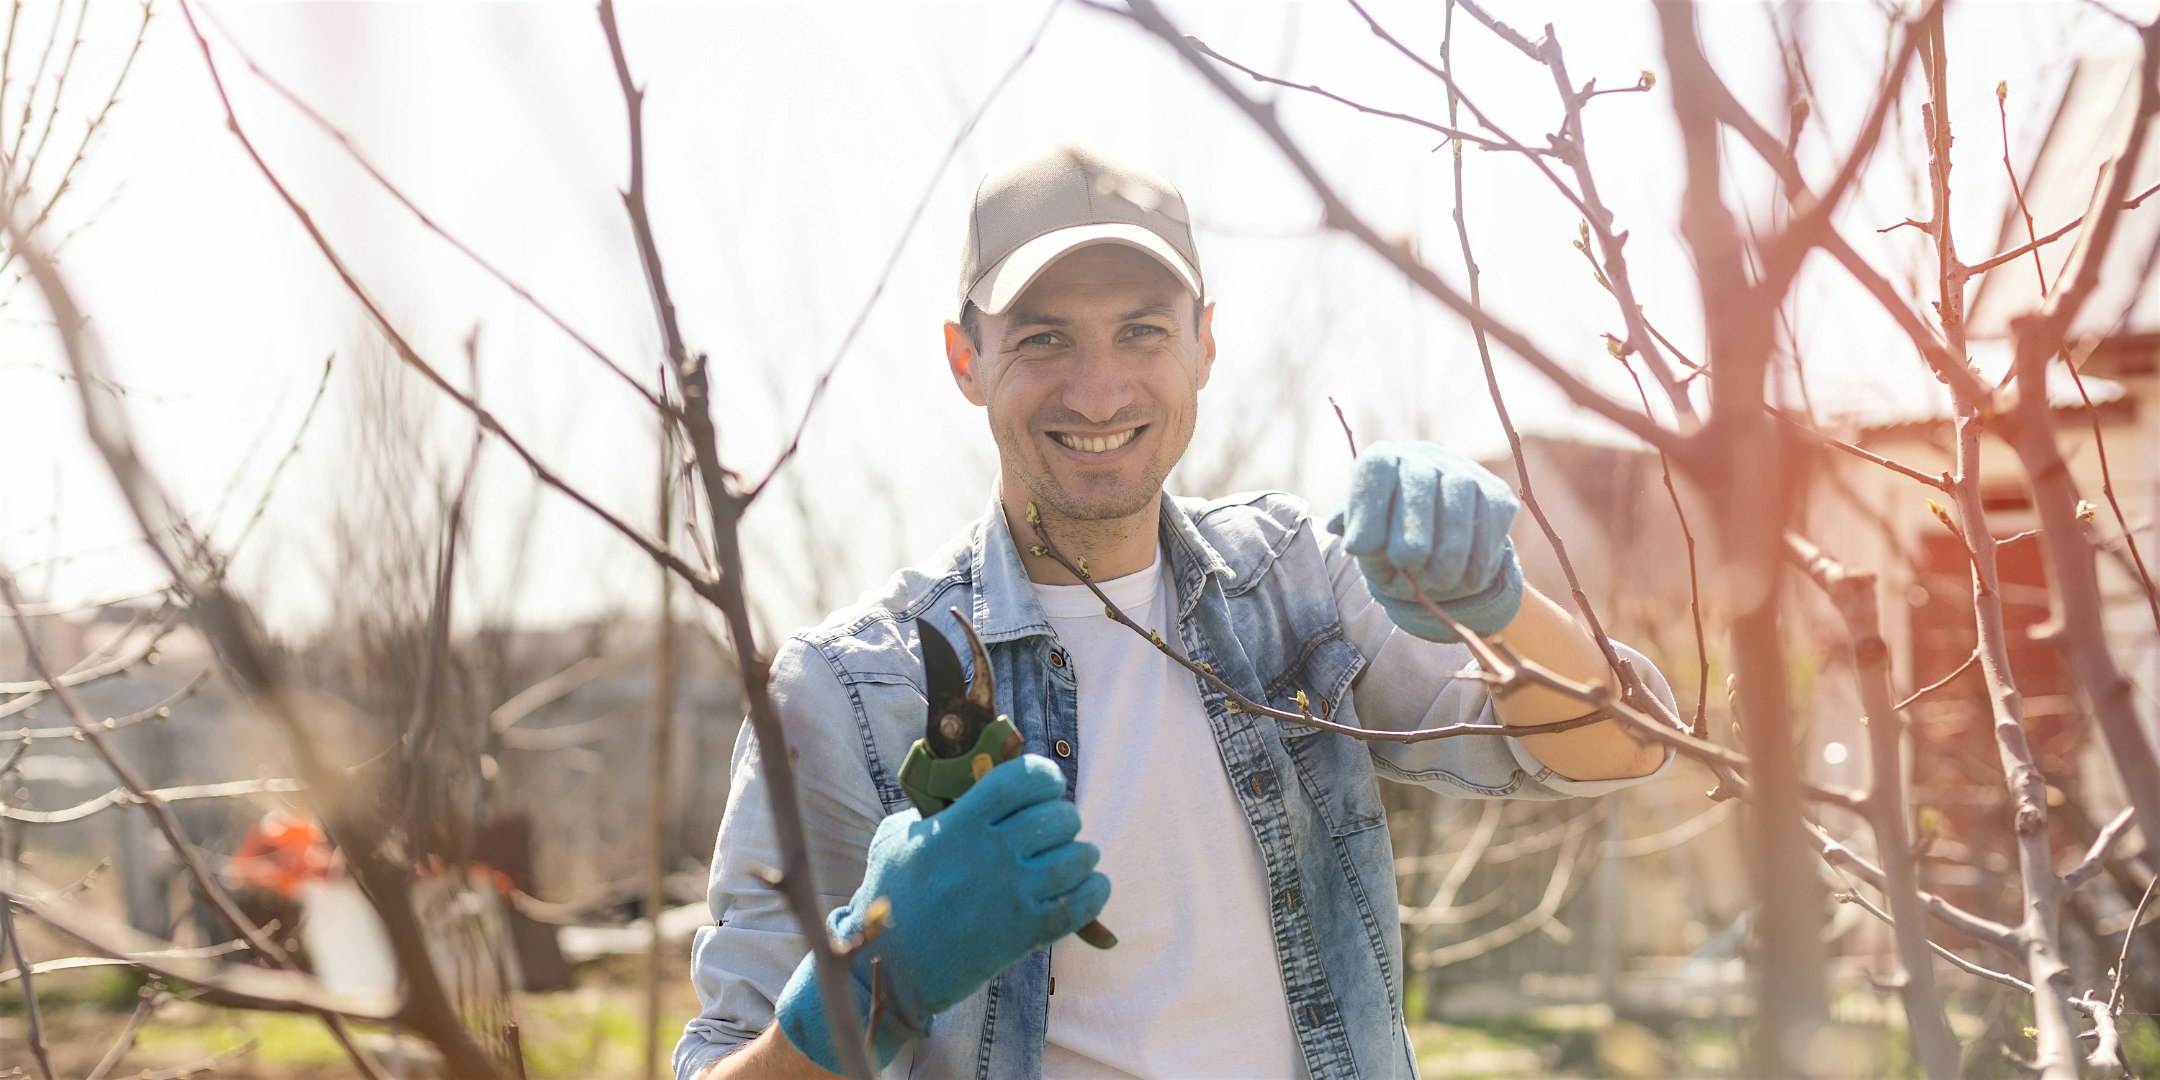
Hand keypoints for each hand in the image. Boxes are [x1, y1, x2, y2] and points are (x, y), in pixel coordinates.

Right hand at [774, 755, 1108, 1070]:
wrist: (894, 966)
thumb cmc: (892, 896)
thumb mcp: (898, 838)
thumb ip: (934, 810)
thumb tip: (964, 788)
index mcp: (962, 822)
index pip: (1025, 779)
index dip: (1045, 777)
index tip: (1046, 786)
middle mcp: (992, 853)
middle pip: (1060, 817)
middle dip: (1064, 819)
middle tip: (1053, 831)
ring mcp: (1012, 893)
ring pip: (1078, 858)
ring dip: (1081, 856)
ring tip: (1070, 861)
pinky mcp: (1026, 932)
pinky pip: (1082, 904)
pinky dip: (1094, 892)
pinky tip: (1087, 887)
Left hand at [1326, 441, 1523, 642]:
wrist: (1434, 555)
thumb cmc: (1388, 546)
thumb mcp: (1365, 545)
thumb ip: (1357, 535)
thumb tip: (1342, 528)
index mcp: (1383, 462)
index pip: (1378, 467)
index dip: (1368, 506)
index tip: (1360, 548)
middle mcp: (1422, 456)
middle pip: (1421, 477)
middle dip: (1415, 523)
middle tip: (1408, 562)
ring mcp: (1462, 469)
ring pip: (1461, 491)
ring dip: (1453, 542)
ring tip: (1441, 580)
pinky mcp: (1495, 491)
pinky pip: (1494, 511)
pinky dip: (1483, 549)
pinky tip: (1470, 580)